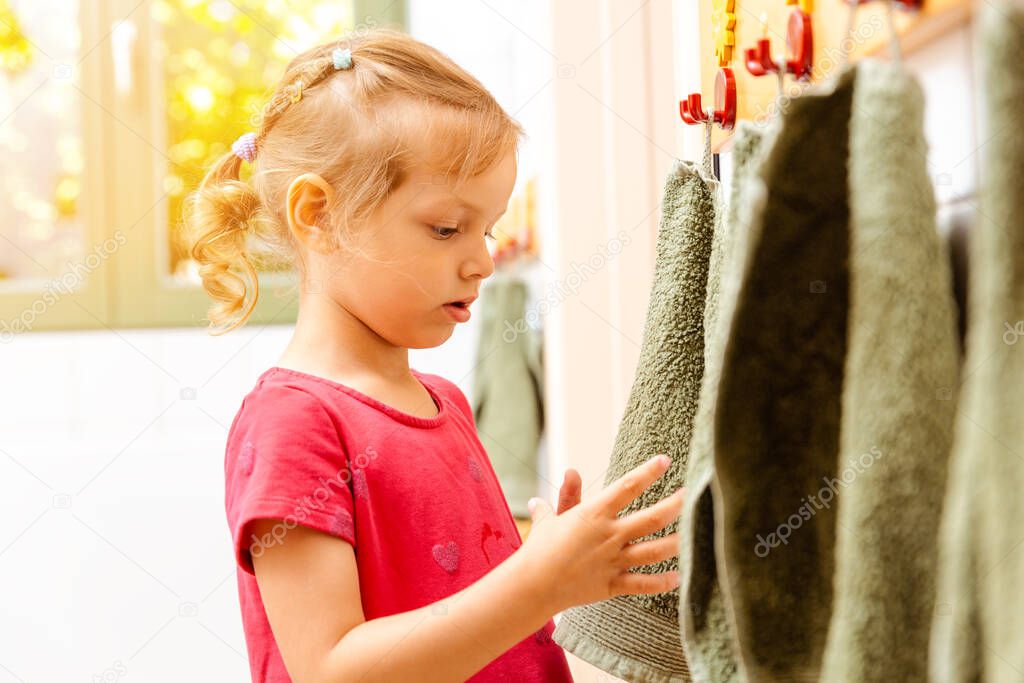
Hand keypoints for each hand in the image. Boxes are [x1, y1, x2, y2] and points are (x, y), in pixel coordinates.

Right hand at [518, 454, 684, 614]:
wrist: (533, 584)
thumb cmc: (540, 548)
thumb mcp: (553, 516)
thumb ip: (568, 494)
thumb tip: (571, 472)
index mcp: (594, 514)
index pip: (627, 486)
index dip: (648, 472)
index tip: (665, 460)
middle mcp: (609, 535)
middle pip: (652, 518)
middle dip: (675, 505)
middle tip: (690, 494)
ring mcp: (613, 561)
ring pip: (655, 551)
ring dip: (676, 543)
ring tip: (693, 534)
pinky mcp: (612, 585)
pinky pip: (643, 584)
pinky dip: (662, 582)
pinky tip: (677, 577)